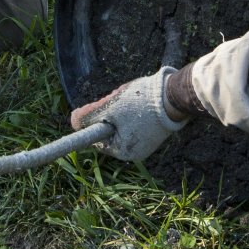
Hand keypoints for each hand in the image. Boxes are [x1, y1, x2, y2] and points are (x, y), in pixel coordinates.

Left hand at [71, 66, 185, 160]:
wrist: (175, 96)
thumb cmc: (141, 103)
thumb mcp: (109, 108)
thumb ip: (88, 117)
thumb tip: (73, 122)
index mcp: (123, 151)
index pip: (97, 139)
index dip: (92, 123)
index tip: (93, 109)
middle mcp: (136, 152)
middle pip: (110, 131)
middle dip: (110, 114)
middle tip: (115, 99)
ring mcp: (147, 142)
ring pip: (123, 124)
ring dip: (121, 110)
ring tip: (130, 97)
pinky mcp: (155, 132)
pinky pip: (136, 122)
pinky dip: (134, 110)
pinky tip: (140, 99)